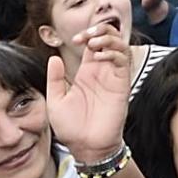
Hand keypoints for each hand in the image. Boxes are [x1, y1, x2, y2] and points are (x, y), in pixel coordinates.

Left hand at [44, 37, 132, 163]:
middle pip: (109, 38)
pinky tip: (100, 56)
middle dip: (100, 29)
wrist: (87, 148)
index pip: (92, 43)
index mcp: (86, 72)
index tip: (75, 39)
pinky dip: (114, 52)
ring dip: (109, 38)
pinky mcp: (121, 84)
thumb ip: (55, 79)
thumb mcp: (55, 100)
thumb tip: (54, 58)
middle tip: (87, 35)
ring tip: (94, 42)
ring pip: (120, 45)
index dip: (87, 34)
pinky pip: (123, 60)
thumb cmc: (71, 128)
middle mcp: (101, 71)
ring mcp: (112, 77)